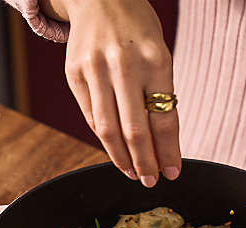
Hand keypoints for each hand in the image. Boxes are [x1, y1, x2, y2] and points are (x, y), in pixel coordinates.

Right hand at [40, 0, 180, 186]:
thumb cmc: (136, 29)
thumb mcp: (158, 54)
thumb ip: (159, 97)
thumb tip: (160, 146)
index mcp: (155, 59)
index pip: (164, 119)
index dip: (168, 152)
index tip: (172, 172)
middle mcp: (124, 64)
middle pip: (135, 130)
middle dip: (145, 163)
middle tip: (151, 180)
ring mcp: (95, 69)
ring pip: (108, 130)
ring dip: (122, 159)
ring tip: (133, 173)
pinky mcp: (74, 74)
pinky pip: (91, 117)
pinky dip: (104, 140)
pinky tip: (115, 151)